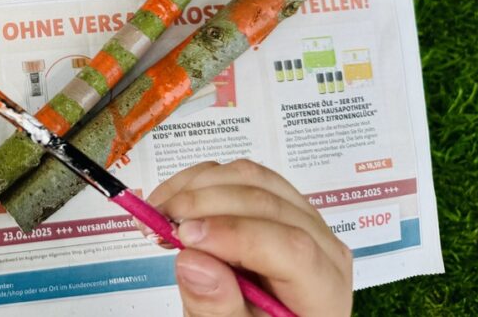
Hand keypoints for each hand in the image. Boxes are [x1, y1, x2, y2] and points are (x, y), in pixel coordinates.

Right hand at [148, 160, 351, 316]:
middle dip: (203, 205)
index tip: (183, 238)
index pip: (292, 249)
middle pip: (268, 204)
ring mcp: (300, 217)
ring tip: (157, 212)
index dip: (235, 235)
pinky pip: (240, 174)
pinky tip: (171, 202)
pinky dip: (198, 181)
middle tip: (155, 222)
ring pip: (251, 178)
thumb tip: (192, 262)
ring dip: (196, 187)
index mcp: (322, 289)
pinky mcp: (275, 201)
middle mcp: (320, 244)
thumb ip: (217, 308)